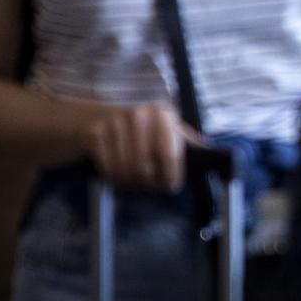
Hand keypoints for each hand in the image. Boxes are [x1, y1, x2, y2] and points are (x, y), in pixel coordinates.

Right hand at [83, 102, 200, 192]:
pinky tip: (113, 172)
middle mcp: (140, 114)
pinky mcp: (94, 133)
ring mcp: (114, 122)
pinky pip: (106, 169)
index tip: (169, 185)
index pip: (169, 155)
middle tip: (146, 184)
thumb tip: (211, 154)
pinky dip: (110, 178)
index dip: (169, 176)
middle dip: (147, 183)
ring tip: (130, 178)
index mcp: (163, 114)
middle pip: (145, 167)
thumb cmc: (135, 129)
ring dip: (128, 182)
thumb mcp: (163, 128)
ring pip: (125, 171)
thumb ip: (186, 141)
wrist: (89, 118)